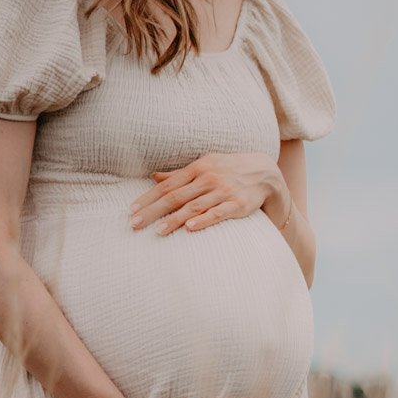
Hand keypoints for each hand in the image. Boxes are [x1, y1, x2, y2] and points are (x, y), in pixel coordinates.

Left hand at [128, 152, 286, 235]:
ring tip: (157, 231)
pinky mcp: (237, 204)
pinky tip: (190, 228)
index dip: (148, 198)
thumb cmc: (229, 170)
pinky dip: (203, 220)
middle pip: (175, 196)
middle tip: (135, 224)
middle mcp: (208, 178)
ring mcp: (223, 191)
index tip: (132, 210)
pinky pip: (218, 213)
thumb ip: (180, 175)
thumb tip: (155, 177)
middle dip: (153, 211)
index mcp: (198, 168)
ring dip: (174, 219)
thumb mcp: (205, 166)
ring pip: (194, 206)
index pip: (167, 185)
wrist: (265, 173)